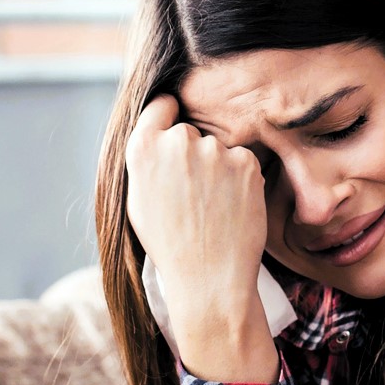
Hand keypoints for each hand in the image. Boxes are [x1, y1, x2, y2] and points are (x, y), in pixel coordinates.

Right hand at [122, 95, 276, 380]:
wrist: (209, 279)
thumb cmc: (170, 245)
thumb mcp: (139, 200)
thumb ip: (147, 159)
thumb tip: (160, 132)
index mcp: (143, 149)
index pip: (161, 106)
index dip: (169, 116)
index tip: (174, 127)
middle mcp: (178, 142)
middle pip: (191, 133)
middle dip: (193, 155)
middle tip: (194, 195)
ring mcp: (214, 150)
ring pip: (219, 150)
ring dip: (219, 169)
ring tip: (213, 209)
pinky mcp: (246, 162)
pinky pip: (243, 162)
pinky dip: (241, 180)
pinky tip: (232, 208)